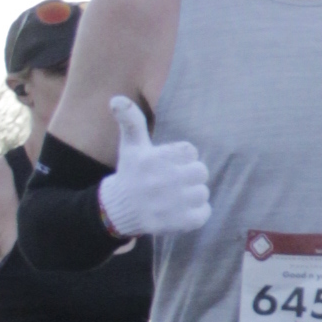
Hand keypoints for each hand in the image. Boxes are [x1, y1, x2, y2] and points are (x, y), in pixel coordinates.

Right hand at [99, 97, 211, 236]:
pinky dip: (197, 213)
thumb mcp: (131, 145)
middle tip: (173, 182)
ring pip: (203, 192)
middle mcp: (164, 180)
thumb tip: (116, 98)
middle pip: (201, 171)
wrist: (119, 210)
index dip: (180, 158)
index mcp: (155, 159)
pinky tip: (179, 210)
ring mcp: (173, 203)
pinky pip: (204, 213)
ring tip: (174, 197)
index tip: (165, 165)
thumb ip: (131, 120)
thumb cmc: (131, 173)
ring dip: (193, 195)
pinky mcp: (179, 222)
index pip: (191, 151)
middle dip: (189, 175)